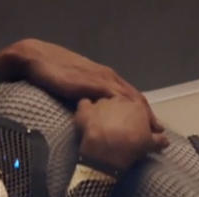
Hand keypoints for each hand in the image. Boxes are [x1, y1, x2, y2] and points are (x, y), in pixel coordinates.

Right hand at [0, 38, 163, 133]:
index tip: (153, 128)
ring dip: (143, 115)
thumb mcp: (77, 88)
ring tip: (151, 133)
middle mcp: (108, 77)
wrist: (40, 59)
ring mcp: (103, 78)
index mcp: (106, 78)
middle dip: (148, 117)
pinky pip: (115, 98)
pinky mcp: (94, 82)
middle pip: (135, 99)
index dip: (143, 113)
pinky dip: (127, 110)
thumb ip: (87, 98)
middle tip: (159, 135)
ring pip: (130, 98)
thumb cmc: (55, 73)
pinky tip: (132, 123)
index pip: (130, 97)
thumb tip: (93, 115)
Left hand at [74, 96, 168, 172]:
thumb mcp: (149, 144)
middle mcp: (119, 100)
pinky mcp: (85, 110)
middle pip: (120, 103)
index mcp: (137, 106)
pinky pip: (84, 104)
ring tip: (103, 124)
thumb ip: (159, 140)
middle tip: (120, 127)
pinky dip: (85, 109)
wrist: (108, 151)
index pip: (138, 108)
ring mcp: (101, 103)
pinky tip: (86, 116)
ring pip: (103, 102)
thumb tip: (166, 140)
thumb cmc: (131, 146)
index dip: (138, 118)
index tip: (138, 128)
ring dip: (103, 111)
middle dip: (120, 113)